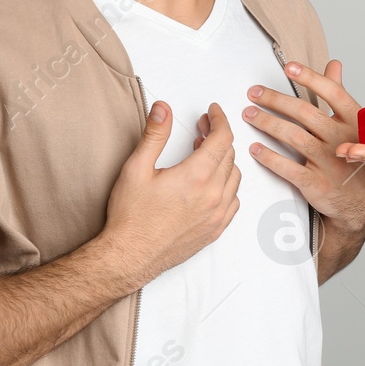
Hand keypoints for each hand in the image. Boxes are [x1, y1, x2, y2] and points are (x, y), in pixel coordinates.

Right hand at [103, 101, 242, 286]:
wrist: (129, 257)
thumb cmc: (131, 217)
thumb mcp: (136, 168)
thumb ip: (154, 135)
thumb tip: (163, 108)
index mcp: (197, 176)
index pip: (223, 138)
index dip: (220, 119)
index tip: (212, 112)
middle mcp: (214, 195)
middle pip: (229, 155)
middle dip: (218, 137)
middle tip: (202, 129)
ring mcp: (218, 214)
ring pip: (235, 177)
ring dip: (224, 161)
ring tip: (203, 154)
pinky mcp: (216, 230)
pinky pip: (233, 200)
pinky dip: (227, 185)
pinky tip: (212, 183)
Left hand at [210, 59, 364, 235]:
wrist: (361, 199)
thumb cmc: (352, 155)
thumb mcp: (353, 125)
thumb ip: (339, 93)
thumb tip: (333, 65)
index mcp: (353, 121)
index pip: (332, 93)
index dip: (310, 78)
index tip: (288, 67)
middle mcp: (343, 139)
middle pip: (305, 113)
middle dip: (275, 100)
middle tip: (254, 93)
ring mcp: (330, 162)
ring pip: (294, 137)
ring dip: (267, 124)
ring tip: (249, 115)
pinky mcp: (317, 183)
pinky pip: (289, 168)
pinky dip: (270, 158)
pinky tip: (255, 149)